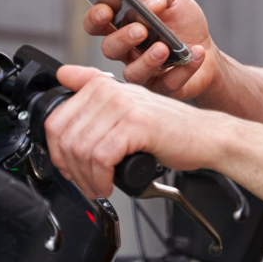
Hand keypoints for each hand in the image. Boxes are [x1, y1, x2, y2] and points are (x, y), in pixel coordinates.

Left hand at [45, 64, 227, 197]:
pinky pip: (101, 157)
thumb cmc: (169, 128)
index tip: (69, 166)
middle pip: (66, 137)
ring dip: (86, 178)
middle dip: (71, 169)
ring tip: (98, 186)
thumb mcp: (127, 104)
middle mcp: (110, 91)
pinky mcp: (137, 124)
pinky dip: (101, 178)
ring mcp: (124, 106)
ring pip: (82, 150)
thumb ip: (94, 87)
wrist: (206, 137)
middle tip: (84, 182)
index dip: (57, 151)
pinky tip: (109, 184)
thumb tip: (64, 75)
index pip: (56, 119)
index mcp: (102, 86)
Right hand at [83, 0, 217, 99]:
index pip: (97, 23)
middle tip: (140, 30)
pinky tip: (195, 53)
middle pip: (109, 49)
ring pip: (132, 73)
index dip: (96, 16)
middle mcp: (128, 50)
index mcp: (124, 26)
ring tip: (164, 47)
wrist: (207, 48)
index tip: (111, 6)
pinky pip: (166, 84)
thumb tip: (148, 3)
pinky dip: (182, 70)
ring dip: (147, 60)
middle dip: (122, 38)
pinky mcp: (162, 87)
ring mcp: (143, 71)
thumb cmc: (184, 22)